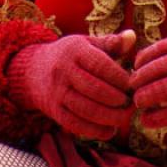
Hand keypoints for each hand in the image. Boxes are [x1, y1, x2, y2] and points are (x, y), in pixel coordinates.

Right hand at [8, 30, 135, 140]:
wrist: (34, 71)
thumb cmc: (70, 55)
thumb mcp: (87, 43)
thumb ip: (111, 42)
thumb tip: (132, 36)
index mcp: (75, 50)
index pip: (100, 65)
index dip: (119, 77)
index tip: (132, 84)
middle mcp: (63, 71)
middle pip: (94, 89)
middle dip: (117, 99)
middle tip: (132, 103)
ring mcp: (57, 93)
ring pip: (86, 109)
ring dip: (109, 117)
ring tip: (125, 117)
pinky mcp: (54, 111)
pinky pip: (76, 124)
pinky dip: (95, 130)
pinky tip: (111, 131)